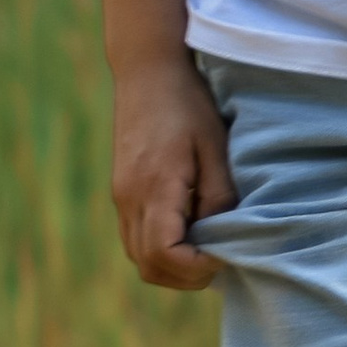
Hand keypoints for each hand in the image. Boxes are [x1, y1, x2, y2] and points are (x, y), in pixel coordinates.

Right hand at [109, 56, 234, 290]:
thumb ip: (219, 197)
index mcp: (154, 189)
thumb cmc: (187, 103)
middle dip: (187, 275)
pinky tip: (187, 229)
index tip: (225, 251)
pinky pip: (134, 238)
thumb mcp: (214, 147)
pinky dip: (159, 249)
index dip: (198, 267)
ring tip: (205, 246)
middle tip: (219, 256)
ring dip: (171, 265)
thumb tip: (222, 239)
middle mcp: (129, 200)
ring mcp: (121, 197)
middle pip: (149, 267)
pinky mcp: (121, 192)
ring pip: (139, 257)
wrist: (146, 71)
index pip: (166, 256)